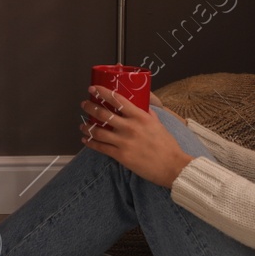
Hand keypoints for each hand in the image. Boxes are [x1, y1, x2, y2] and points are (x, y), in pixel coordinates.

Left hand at [80, 87, 194, 187]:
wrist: (172, 167)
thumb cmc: (167, 146)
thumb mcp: (158, 124)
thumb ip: (147, 113)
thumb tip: (141, 104)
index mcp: (140, 117)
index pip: (118, 100)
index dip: (102, 92)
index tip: (93, 88)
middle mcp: (130, 127)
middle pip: (103, 113)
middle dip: (90, 107)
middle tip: (84, 104)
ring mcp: (123, 142)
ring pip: (98, 131)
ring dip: (86, 126)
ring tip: (82, 124)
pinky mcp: (120, 155)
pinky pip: (100, 147)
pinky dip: (90, 142)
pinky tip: (85, 139)